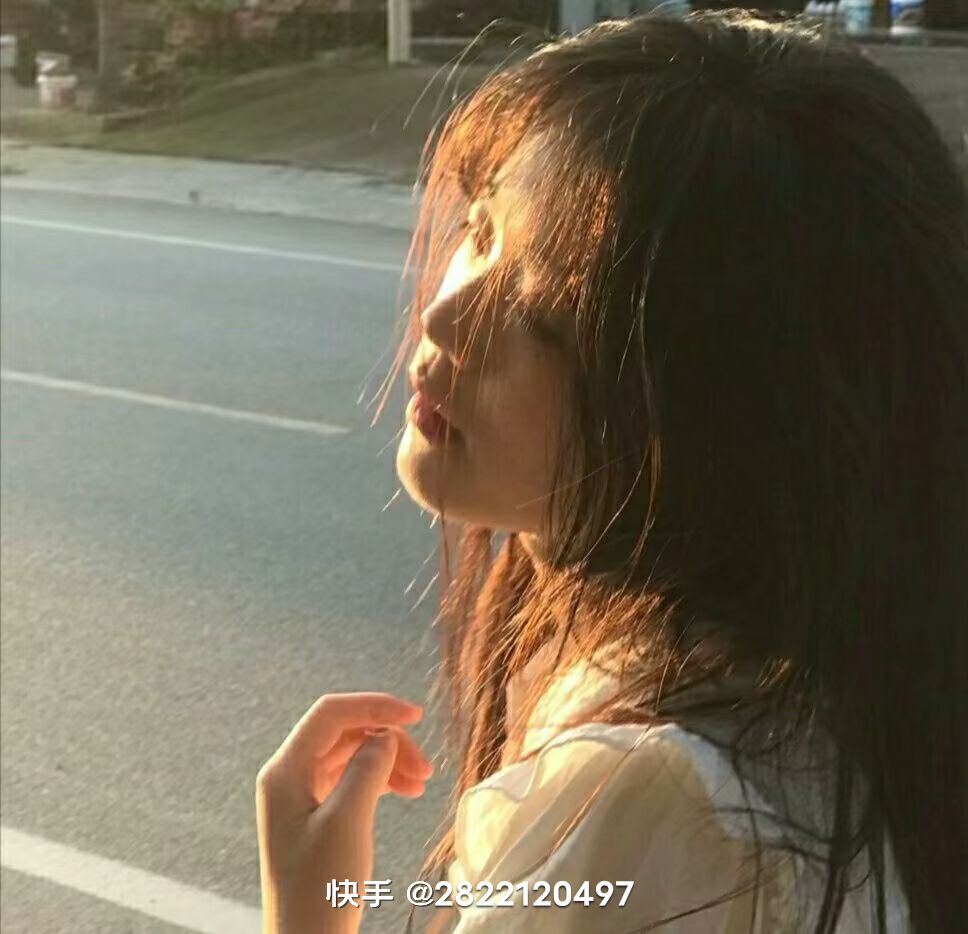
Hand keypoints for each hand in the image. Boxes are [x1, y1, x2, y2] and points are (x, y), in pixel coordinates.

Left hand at [255, 692, 433, 933]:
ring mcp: (300, 797)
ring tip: (422, 781)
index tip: (416, 715)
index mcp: (284, 771)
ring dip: (388, 760)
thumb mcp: (348, 822)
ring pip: (351, 756)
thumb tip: (385, 735)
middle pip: (344, 734)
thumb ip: (367, 769)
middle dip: (387, 740)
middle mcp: (287, 777)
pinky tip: (405, 789)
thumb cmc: (321, 890)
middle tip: (425, 768)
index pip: (330, 714)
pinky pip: (351, 780)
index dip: (374, 706)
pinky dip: (380, 779)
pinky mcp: (315, 816)